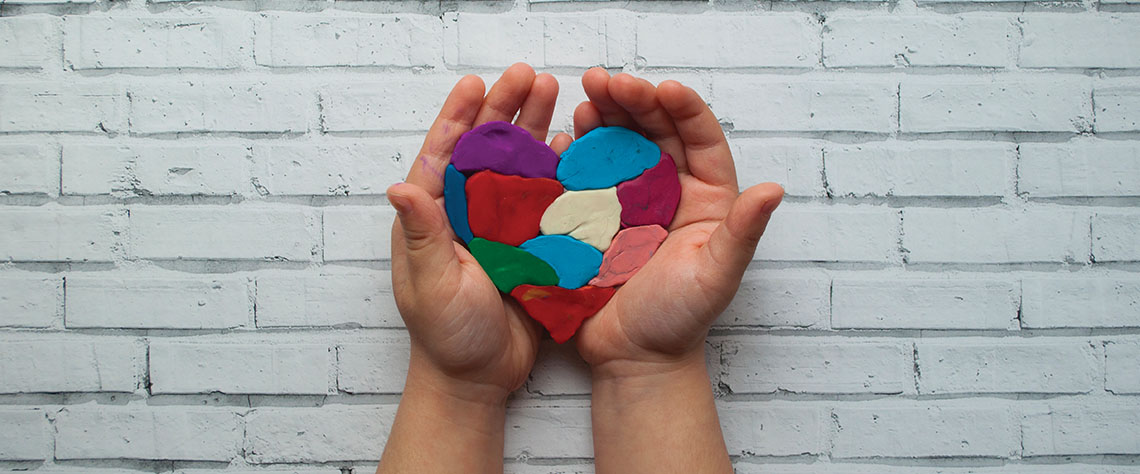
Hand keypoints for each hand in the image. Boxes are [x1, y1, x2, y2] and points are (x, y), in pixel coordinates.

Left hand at [386, 63, 560, 401]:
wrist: (478, 378)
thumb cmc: (445, 336)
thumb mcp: (431, 283)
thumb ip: (421, 234)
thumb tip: (399, 186)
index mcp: (434, 217)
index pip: (445, 154)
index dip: (460, 116)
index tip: (477, 82)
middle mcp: (467, 214)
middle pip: (486, 149)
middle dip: (506, 109)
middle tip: (531, 74)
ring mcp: (499, 227)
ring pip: (518, 166)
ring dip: (535, 130)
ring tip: (556, 94)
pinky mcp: (529, 245)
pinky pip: (545, 198)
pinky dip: (559, 170)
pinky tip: (575, 144)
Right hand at [564, 68, 784, 377]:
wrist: (632, 357)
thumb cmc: (680, 320)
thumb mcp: (716, 276)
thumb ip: (741, 232)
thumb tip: (772, 189)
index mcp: (705, 197)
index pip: (698, 137)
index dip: (682, 108)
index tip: (661, 88)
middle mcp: (668, 190)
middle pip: (653, 130)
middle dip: (632, 100)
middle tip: (605, 81)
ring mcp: (627, 199)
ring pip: (618, 143)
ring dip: (602, 116)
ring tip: (584, 98)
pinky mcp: (593, 214)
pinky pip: (585, 172)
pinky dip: (574, 150)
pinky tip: (563, 134)